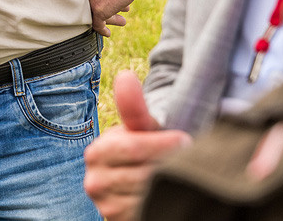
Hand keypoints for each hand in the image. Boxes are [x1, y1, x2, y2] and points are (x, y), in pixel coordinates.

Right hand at [84, 71, 191, 220]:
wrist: (142, 177)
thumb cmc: (144, 146)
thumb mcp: (141, 128)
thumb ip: (133, 107)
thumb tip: (125, 76)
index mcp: (96, 152)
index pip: (133, 148)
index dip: (163, 145)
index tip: (185, 140)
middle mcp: (94, 181)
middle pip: (142, 174)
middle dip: (169, 166)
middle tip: (188, 160)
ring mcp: (105, 205)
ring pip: (147, 196)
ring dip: (168, 186)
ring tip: (180, 176)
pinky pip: (146, 211)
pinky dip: (163, 202)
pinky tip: (170, 193)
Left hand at [88, 0, 144, 35]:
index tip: (103, 1)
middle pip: (91, 4)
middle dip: (104, 7)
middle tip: (114, 10)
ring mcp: (89, 0)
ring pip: (95, 14)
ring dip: (110, 18)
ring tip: (121, 20)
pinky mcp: (98, 10)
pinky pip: (97, 24)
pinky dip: (102, 29)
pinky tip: (108, 32)